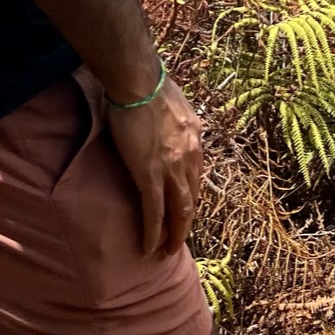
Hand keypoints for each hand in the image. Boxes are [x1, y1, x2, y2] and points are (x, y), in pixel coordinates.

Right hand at [106, 77, 204, 255]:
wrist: (139, 81)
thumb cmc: (151, 85)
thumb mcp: (177, 105)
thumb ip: (178, 121)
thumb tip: (176, 125)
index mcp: (195, 140)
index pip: (196, 178)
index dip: (190, 198)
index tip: (184, 211)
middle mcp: (190, 157)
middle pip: (192, 200)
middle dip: (186, 224)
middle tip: (178, 242)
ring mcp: (171, 168)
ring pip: (178, 212)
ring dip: (174, 236)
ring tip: (166, 253)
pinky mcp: (150, 175)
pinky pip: (154, 212)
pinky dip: (152, 233)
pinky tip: (148, 249)